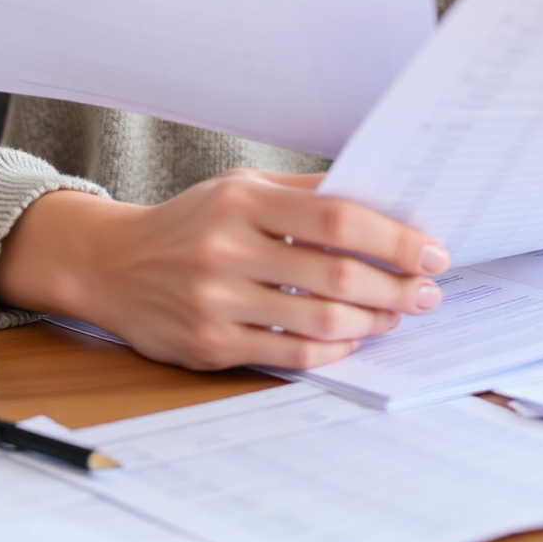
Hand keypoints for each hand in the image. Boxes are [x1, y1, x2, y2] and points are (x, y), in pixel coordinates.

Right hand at [0, 169, 448, 372]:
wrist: (111, 264)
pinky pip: (289, 354)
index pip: (336, 218)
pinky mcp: (210, 345)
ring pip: (318, 321)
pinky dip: (332, 349)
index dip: (393, 237)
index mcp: (241, 201)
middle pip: (335, 276)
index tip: (431, 250)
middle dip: (394, 287)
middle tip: (427, 292)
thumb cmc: (190, 222)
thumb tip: (379, 197)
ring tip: (396, 315)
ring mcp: (217, 302)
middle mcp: (227, 249)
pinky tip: (353, 338)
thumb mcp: (239, 188)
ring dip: (372, 322)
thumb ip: (304, 192)